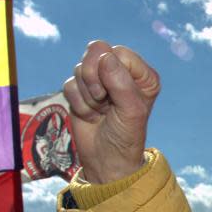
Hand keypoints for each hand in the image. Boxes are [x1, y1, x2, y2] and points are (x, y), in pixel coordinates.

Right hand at [63, 40, 160, 183]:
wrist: (106, 159)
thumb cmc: (126, 136)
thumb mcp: (131, 110)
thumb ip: (121, 82)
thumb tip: (104, 56)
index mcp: (142, 74)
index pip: (119, 52)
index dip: (110, 71)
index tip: (114, 94)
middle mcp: (121, 72)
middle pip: (96, 51)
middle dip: (94, 79)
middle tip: (103, 100)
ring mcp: (100, 80)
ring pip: (80, 68)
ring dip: (87, 95)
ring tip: (100, 111)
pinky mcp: (81, 90)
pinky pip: (69, 84)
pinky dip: (78, 103)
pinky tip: (90, 115)